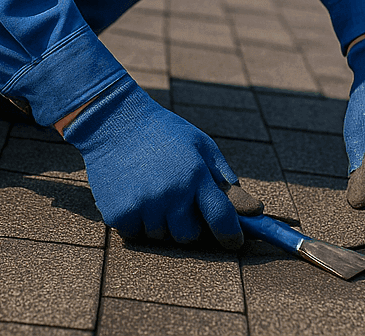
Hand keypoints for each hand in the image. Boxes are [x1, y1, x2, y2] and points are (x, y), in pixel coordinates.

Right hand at [63, 76, 245, 247]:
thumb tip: (252, 209)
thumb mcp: (200, 144)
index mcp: (196, 175)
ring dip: (158, 222)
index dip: (231, 236)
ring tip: (150, 190)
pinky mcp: (119, 213)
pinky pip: (134, 233)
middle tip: (174, 200)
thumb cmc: (162, 132)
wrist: (112, 121)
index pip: (221, 218)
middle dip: (185, 224)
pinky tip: (132, 194)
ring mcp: (144, 205)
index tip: (234, 243)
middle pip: (188, 236)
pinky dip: (134, 221)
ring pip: (160, 236)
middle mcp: (172, 193)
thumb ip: (224, 176)